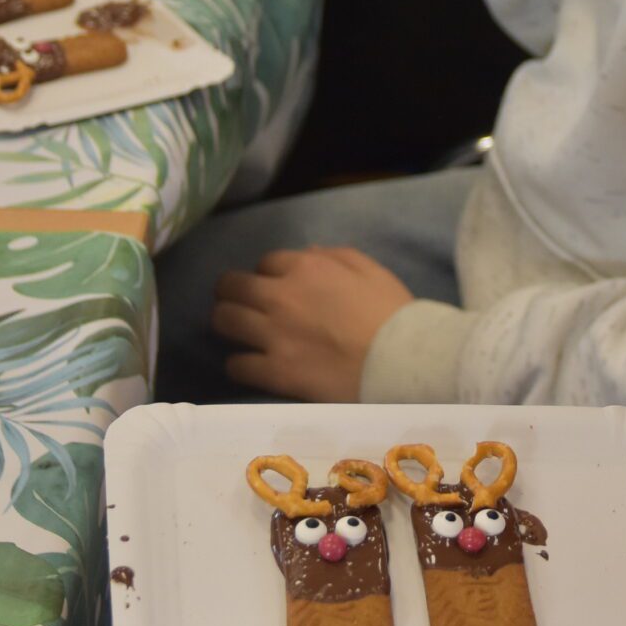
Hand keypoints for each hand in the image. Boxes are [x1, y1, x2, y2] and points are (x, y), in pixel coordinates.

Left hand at [212, 246, 412, 402]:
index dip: (268, 274)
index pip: (266, 262)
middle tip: (237, 302)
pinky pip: (237, 365)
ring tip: (235, 330)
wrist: (400, 362)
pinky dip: (239, 364)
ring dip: (226, 322)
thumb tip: (307, 253)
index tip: (274, 285)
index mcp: (305, 268)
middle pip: (231, 287)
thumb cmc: (392, 313)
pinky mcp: (274, 372)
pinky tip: (249, 364)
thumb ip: (335, 256)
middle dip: (230, 292)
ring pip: (224, 321)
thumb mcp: (370, 270)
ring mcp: (273, 336)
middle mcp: (280, 297)